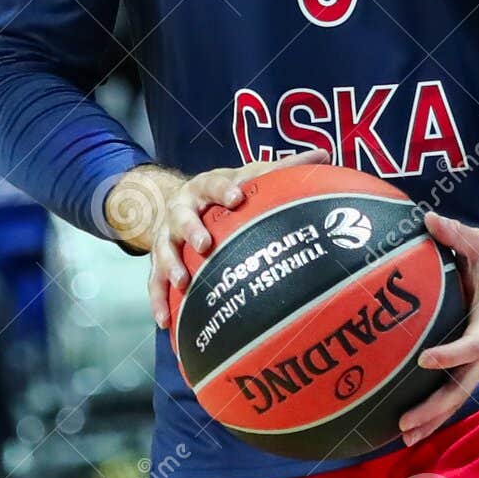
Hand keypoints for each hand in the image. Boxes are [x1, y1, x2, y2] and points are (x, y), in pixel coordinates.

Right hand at [103, 151, 329, 328]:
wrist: (176, 200)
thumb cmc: (224, 192)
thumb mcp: (248, 175)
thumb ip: (282, 169)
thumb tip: (324, 154)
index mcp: (205, 187)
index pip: (214, 184)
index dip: (224, 191)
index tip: (237, 198)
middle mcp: (181, 209)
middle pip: (182, 217)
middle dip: (191, 229)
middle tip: (204, 244)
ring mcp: (166, 236)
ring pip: (163, 251)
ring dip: (171, 266)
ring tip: (183, 284)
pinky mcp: (158, 260)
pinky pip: (154, 282)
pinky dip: (156, 302)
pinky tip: (163, 323)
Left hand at [399, 218, 478, 446]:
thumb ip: (457, 234)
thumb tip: (430, 218)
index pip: (475, 343)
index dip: (453, 354)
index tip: (426, 359)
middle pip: (464, 385)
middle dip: (436, 406)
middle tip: (406, 421)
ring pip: (459, 397)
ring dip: (433, 419)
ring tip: (403, 437)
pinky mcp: (473, 368)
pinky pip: (454, 393)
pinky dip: (435, 413)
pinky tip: (409, 429)